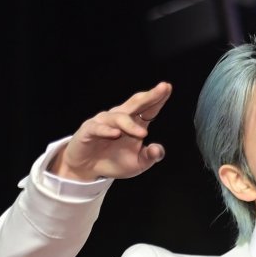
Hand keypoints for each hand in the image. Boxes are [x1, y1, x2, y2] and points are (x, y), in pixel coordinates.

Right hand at [48, 82, 172, 181]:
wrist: (88, 168)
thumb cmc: (114, 161)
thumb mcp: (138, 164)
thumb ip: (150, 157)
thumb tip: (157, 150)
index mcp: (134, 123)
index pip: (148, 109)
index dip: (157, 99)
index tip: (168, 88)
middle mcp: (120, 118)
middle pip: (136, 104)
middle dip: (149, 96)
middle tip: (163, 88)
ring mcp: (104, 122)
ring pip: (119, 117)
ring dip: (130, 125)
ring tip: (143, 133)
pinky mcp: (89, 130)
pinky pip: (99, 128)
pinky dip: (107, 130)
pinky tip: (115, 133)